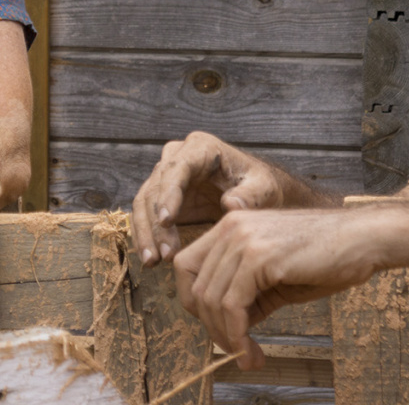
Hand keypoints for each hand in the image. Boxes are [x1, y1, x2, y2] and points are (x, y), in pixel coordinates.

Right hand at [131, 132, 290, 267]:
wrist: (258, 196)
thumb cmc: (262, 187)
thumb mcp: (264, 188)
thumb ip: (252, 194)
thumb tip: (231, 204)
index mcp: (201, 147)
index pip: (177, 168)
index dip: (168, 193)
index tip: (167, 220)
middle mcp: (178, 157)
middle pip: (155, 187)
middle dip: (156, 223)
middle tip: (164, 254)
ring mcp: (167, 177)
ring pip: (144, 203)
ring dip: (145, 233)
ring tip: (153, 261)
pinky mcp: (163, 198)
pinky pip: (146, 215)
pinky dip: (146, 237)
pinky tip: (150, 259)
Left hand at [173, 208, 379, 369]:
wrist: (363, 240)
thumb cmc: (326, 258)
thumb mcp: (275, 277)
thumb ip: (247, 295)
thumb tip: (226, 327)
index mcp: (231, 226)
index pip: (185, 266)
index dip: (193, 302)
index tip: (217, 327)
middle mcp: (231, 227)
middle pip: (194, 287)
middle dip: (211, 328)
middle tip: (235, 352)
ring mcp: (243, 239)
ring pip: (211, 301)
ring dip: (226, 339)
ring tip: (248, 357)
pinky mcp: (259, 256)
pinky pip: (232, 306)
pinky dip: (237, 336)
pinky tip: (253, 351)